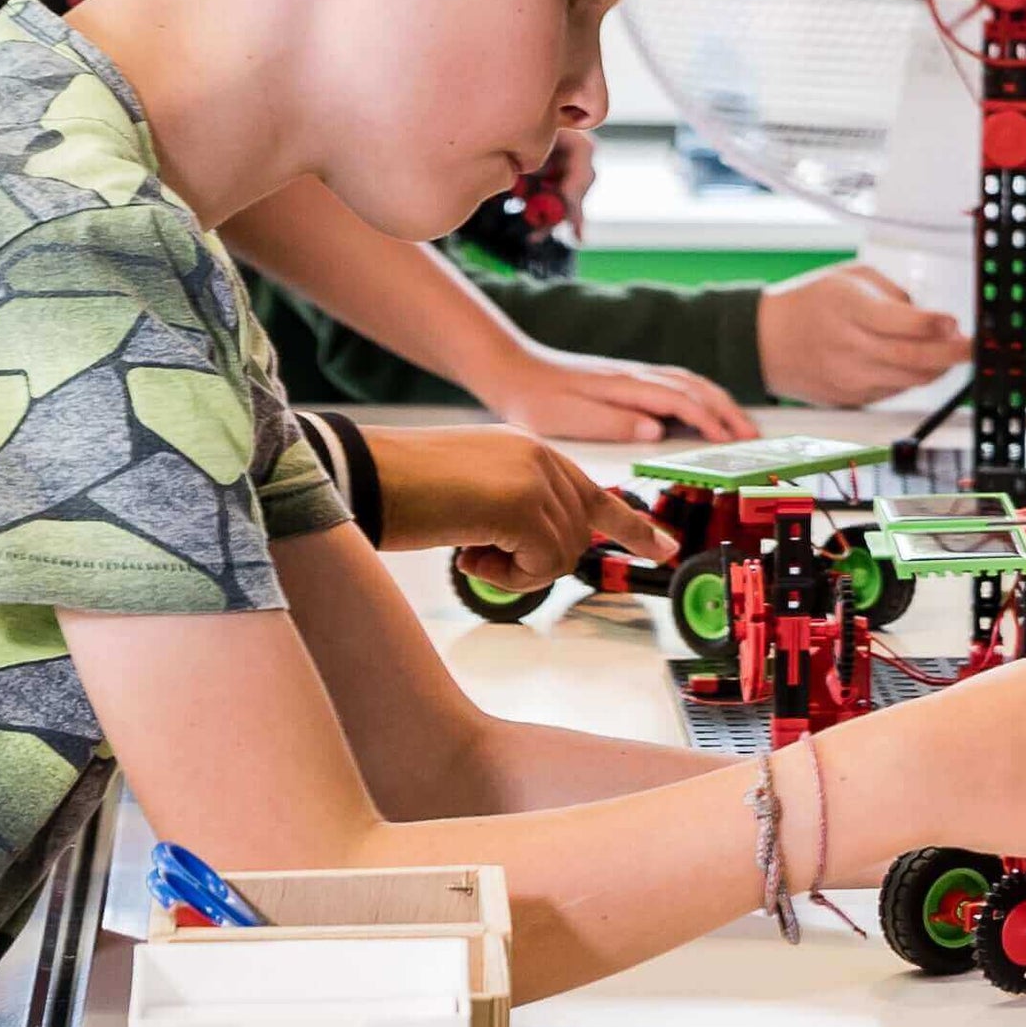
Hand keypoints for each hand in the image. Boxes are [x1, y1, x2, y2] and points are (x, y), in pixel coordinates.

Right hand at [359, 430, 665, 579]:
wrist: (359, 476)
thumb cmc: (400, 490)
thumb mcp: (473, 494)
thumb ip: (516, 510)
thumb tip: (546, 547)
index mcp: (529, 451)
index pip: (595, 494)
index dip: (632, 528)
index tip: (666, 551)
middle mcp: (541, 457)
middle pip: (576, 538)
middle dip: (534, 561)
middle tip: (477, 550)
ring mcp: (535, 478)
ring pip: (561, 556)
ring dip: (514, 569)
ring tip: (465, 544)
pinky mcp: (523, 505)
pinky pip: (541, 567)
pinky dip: (505, 576)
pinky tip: (465, 550)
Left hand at [485, 343, 749, 442]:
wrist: (510, 369)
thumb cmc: (534, 400)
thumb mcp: (567, 419)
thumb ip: (613, 423)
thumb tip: (658, 431)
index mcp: (626, 386)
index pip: (681, 401)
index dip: (710, 422)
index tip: (733, 442)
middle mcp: (636, 375)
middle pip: (696, 387)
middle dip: (729, 411)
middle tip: (754, 438)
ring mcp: (634, 373)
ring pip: (690, 382)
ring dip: (721, 402)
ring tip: (742, 426)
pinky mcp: (629, 378)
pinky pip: (678, 382)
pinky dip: (702, 395)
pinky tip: (705, 408)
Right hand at [757, 261, 970, 405]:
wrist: (765, 342)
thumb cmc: (810, 304)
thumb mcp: (849, 278)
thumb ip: (893, 293)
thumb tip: (934, 319)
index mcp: (846, 309)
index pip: (898, 323)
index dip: (933, 325)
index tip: (955, 323)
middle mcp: (848, 347)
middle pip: (913, 358)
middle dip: (953, 354)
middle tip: (975, 347)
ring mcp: (849, 377)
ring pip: (911, 380)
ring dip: (939, 367)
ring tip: (953, 352)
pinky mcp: (851, 398)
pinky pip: (896, 390)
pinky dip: (914, 377)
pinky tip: (919, 362)